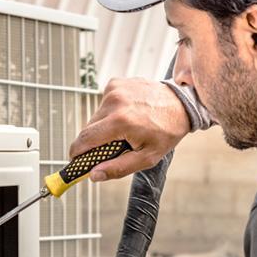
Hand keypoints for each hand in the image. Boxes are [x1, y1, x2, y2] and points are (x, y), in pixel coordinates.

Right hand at [70, 77, 189, 180]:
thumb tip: (94, 174)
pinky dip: (110, 111)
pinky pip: (104, 103)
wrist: (181, 104)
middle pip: (89, 127)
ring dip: (104, 125)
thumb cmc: (167, 131)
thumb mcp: (147, 157)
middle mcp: (115, 102)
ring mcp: (115, 89)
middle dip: (94, 140)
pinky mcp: (116, 82)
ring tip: (125, 127)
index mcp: (121, 121)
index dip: (77, 152)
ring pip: (96, 115)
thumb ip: (118, 168)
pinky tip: (127, 113)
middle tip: (109, 147)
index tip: (75, 159)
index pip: (85, 139)